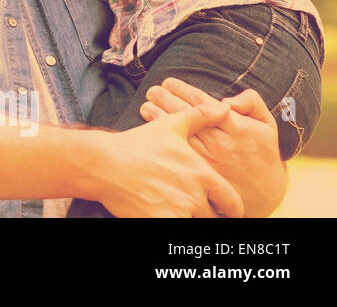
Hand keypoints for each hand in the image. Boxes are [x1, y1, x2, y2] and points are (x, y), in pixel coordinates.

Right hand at [95, 101, 243, 216]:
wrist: (103, 163)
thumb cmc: (136, 145)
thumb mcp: (170, 126)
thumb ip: (200, 117)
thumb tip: (224, 107)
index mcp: (202, 174)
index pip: (233, 203)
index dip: (232, 210)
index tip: (225, 211)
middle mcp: (194, 196)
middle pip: (213, 218)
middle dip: (206, 215)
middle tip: (193, 209)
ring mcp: (177, 211)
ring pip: (194, 224)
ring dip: (187, 218)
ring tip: (173, 208)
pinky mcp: (160, 221)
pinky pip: (176, 230)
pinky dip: (170, 221)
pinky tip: (160, 213)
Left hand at [140, 77, 285, 216]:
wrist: (264, 191)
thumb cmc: (262, 153)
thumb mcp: (267, 125)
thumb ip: (252, 103)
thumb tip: (227, 98)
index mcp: (236, 127)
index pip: (203, 103)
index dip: (182, 90)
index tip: (169, 83)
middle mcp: (219, 141)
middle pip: (185, 114)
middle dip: (165, 98)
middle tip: (153, 91)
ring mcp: (207, 158)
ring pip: (176, 131)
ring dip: (158, 115)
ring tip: (147, 104)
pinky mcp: (198, 172)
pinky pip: (175, 150)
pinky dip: (161, 136)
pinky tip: (151, 127)